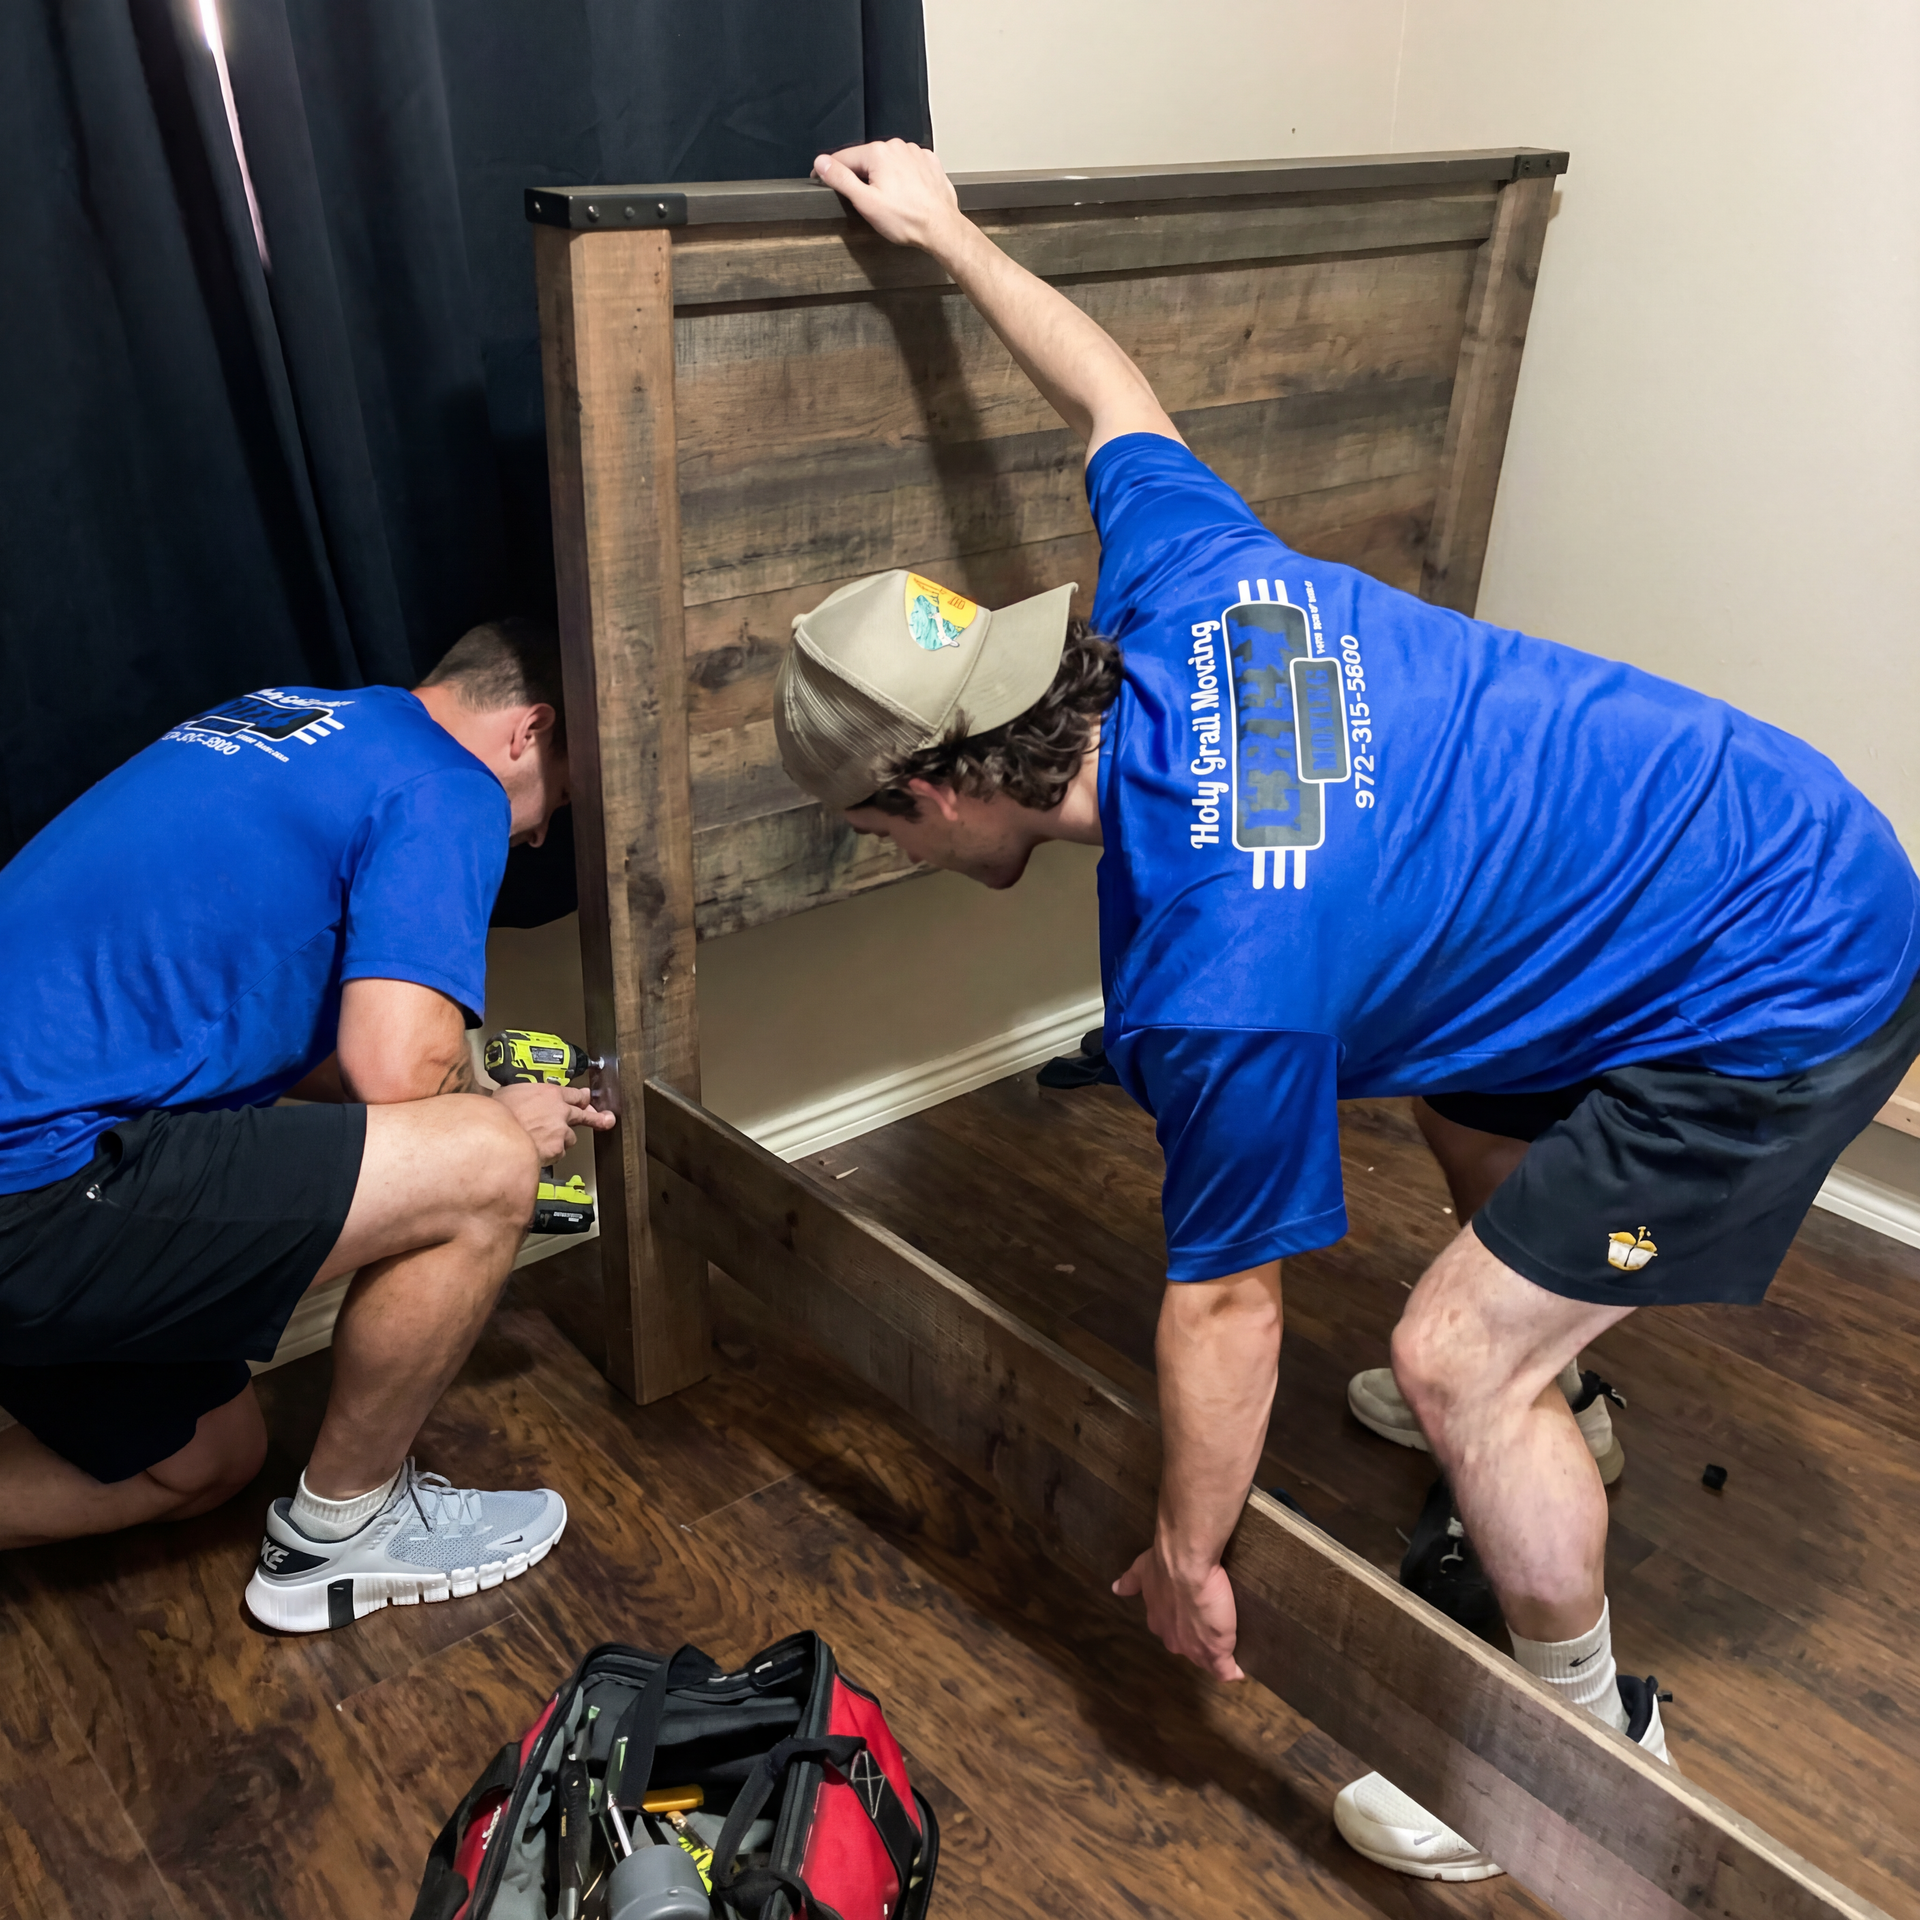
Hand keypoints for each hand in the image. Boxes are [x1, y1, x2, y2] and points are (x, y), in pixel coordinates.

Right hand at [492, 1082, 614, 1161]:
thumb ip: (524, 1095)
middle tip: (606, 1119)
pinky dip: (550, 1154)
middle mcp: (560, 1110)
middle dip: (596, 1117)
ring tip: (543, 1142)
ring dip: (561, 1140)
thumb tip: (519, 1097)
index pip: (574, 1094)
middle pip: (585, 1114)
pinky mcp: (558, 1148)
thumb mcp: (509, 1093)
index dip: (581, 1098)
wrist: (496, 1135)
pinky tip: (537, 1151)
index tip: (586, 1099)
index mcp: (549, 1093)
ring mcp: (561, 1130)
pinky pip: (559, 1152)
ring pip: (570, 1137)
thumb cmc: (497, 1115)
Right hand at [812, 140, 962, 252]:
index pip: (843, 157)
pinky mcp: (928, 162)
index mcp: (878, 153)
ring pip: (888, 162)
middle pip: (867, 159)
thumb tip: (821, 163)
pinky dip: (902, 177)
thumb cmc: (907, 220)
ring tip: (890, 201)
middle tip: (866, 201)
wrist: (941, 228)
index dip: (829, 170)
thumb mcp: (865, 202)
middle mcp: (896, 146)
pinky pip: (906, 165)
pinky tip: (905, 194)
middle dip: (862, 177)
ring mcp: (914, 152)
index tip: (819, 178)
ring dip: (883, 177)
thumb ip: (841, 179)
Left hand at [1113, 1542, 1244, 1681]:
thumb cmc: (1165, 1567)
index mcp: (1158, 1621)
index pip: (1170, 1629)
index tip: (1189, 1617)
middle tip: (1207, 1626)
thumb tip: (1116, 1589)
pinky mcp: (1215, 1649)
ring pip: (1204, 1657)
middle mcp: (1172, 1638)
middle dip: (1194, 1638)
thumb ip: (1130, 1583)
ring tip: (1224, 1647)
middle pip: (1185, 1644)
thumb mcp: (1142, 1572)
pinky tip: (1237, 1673)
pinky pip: (1224, 1669)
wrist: (1186, 1564)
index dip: (1180, 1624)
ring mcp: (1193, 1647)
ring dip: (1212, 1653)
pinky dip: (1230, 1672)